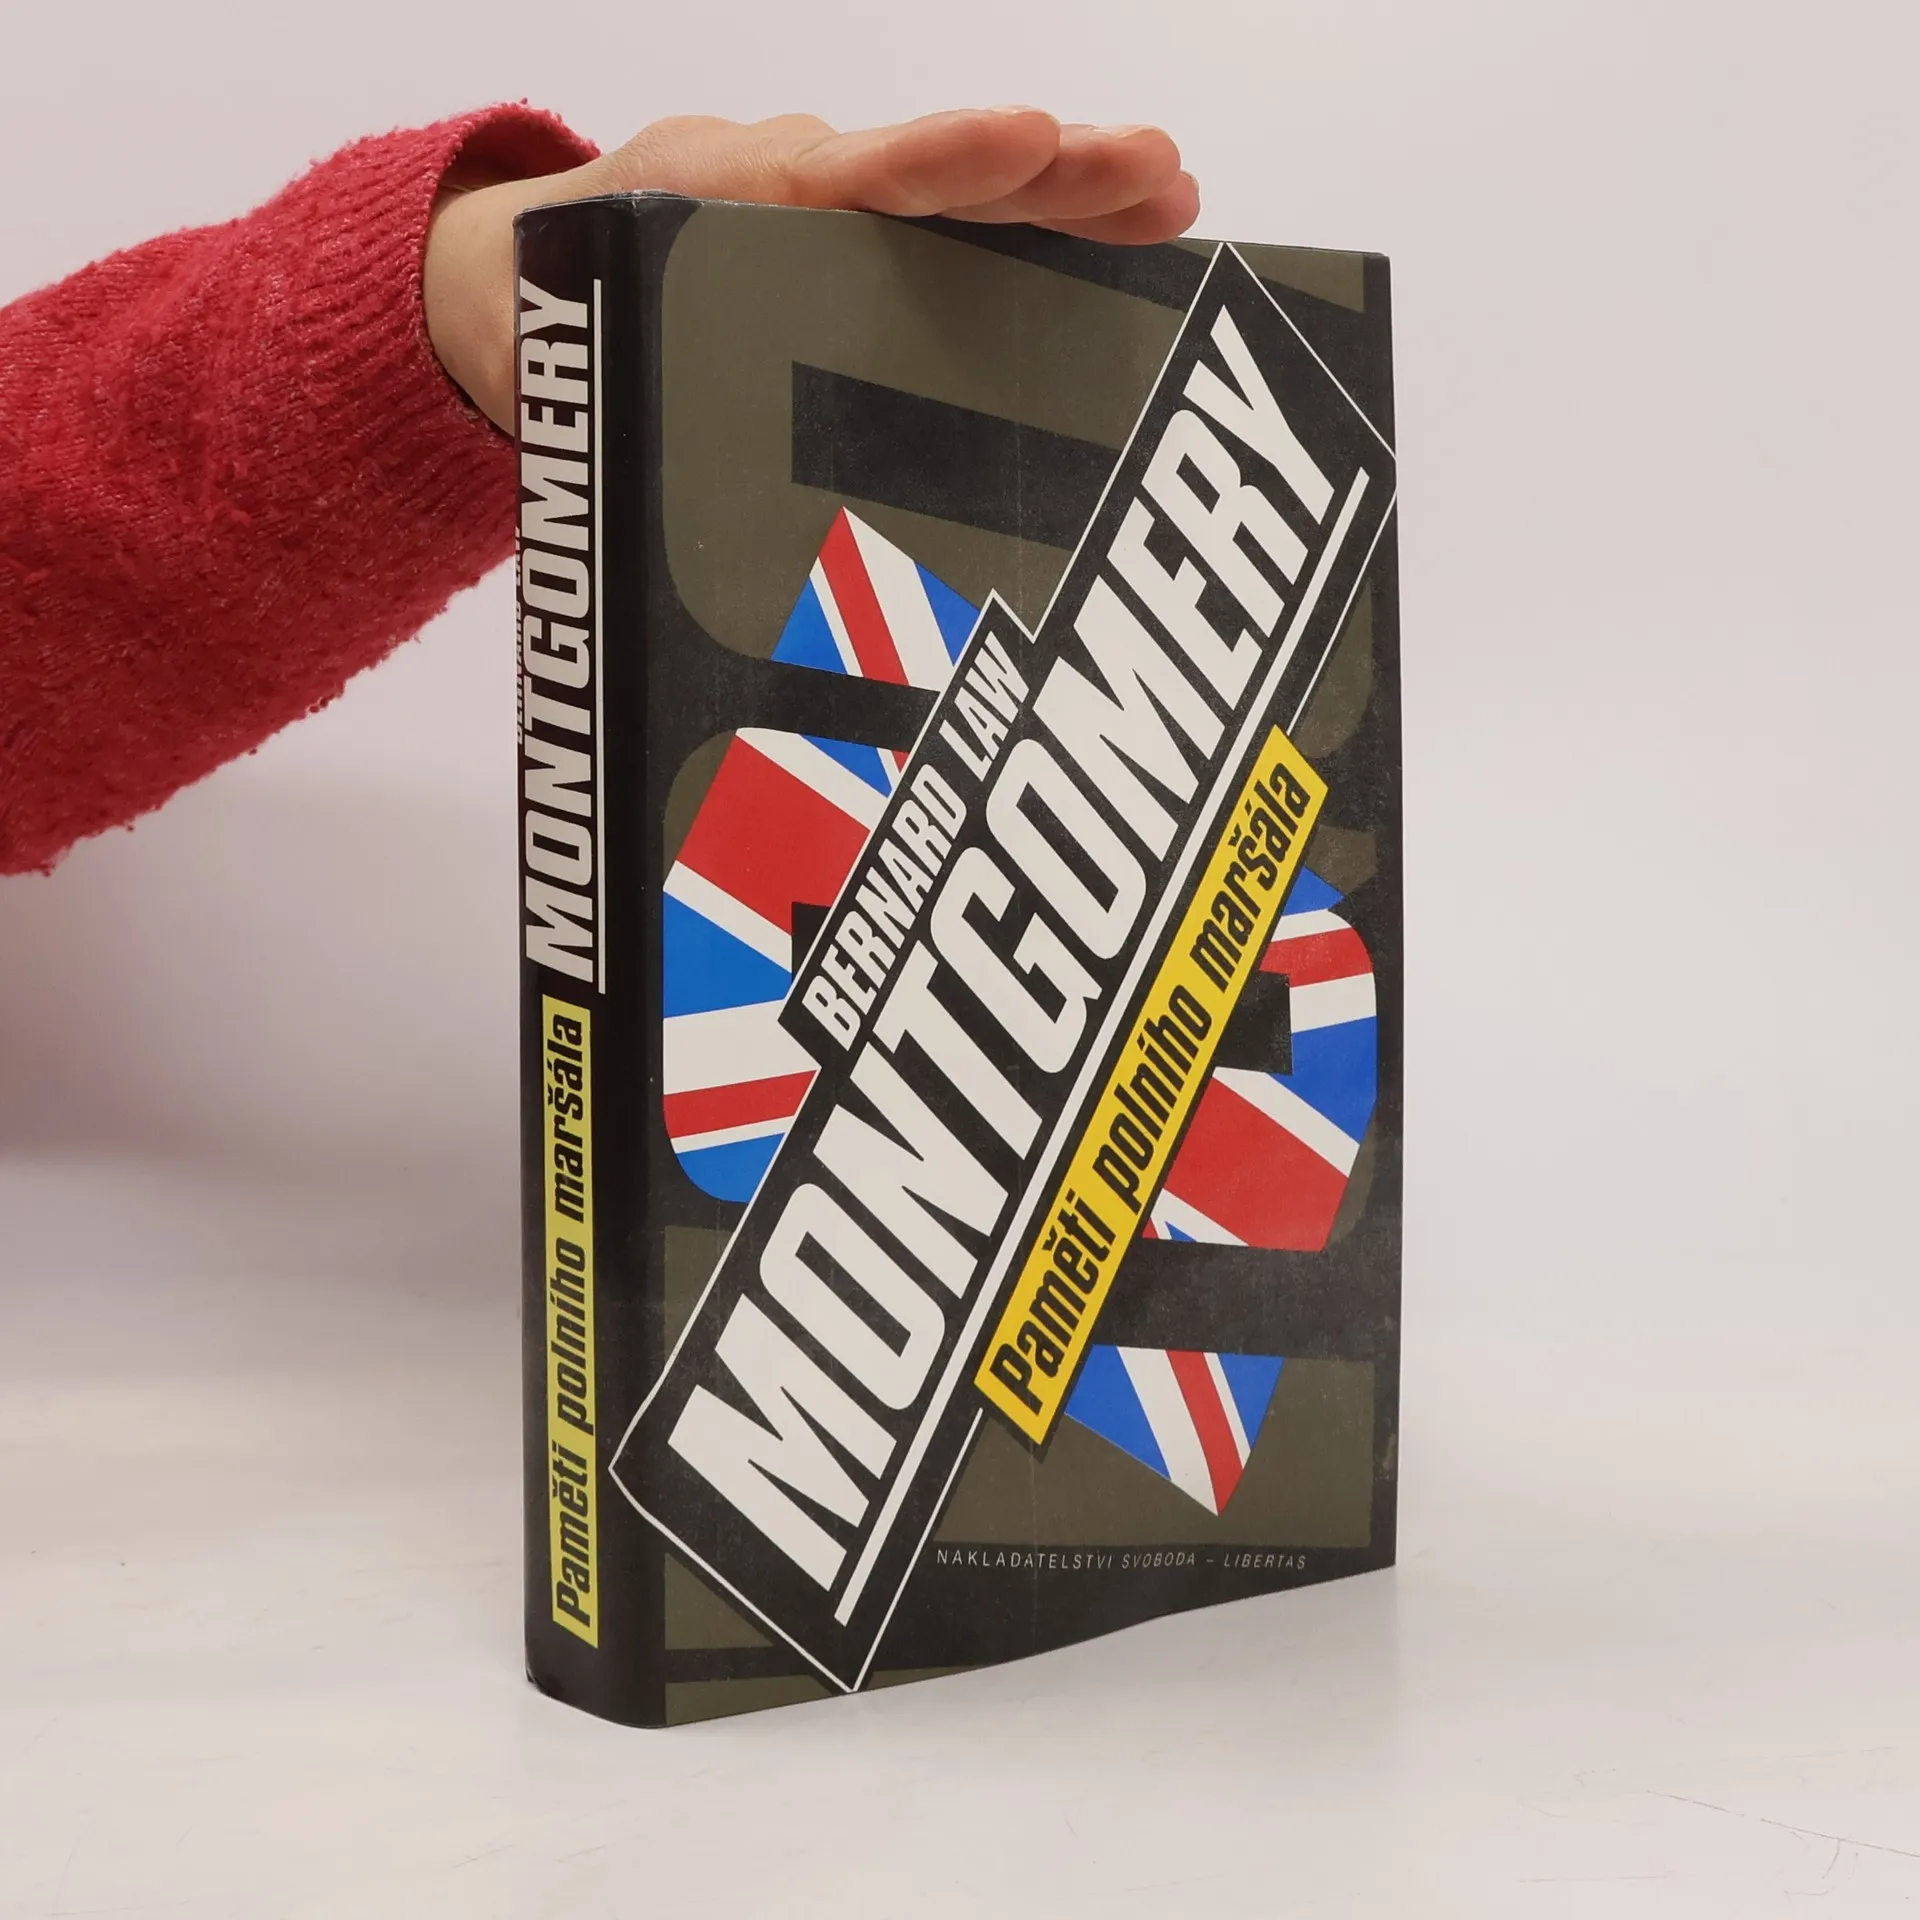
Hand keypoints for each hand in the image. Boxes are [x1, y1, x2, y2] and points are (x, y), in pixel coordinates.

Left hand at [424, 108, 1197, 428]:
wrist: (507, 279)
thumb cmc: (544, 321)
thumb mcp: (554, 359)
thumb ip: (598, 392)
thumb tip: (633, 493)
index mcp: (710, 211)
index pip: (836, 181)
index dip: (932, 165)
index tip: (1023, 142)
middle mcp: (788, 194)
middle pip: (926, 172)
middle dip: (1042, 173)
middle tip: (1152, 172)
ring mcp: (831, 214)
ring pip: (956, 196)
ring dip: (1066, 197)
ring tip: (1172, 194)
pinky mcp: (853, 245)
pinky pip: (953, 230)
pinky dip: (1037, 231)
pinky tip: (1125, 241)